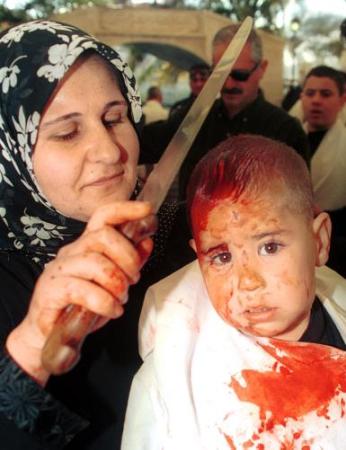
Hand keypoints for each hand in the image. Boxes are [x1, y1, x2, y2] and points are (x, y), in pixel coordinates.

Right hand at [6, 201, 153, 385]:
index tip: (147, 210)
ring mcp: (60, 269)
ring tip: (121, 298)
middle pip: (102, 236)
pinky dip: (104, 302)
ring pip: (95, 262)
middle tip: (133, 278)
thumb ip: (129, 263)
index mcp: (87, 246)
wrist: (49, 333)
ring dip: (117, 282)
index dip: (125, 210)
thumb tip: (147, 242)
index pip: (103, 216)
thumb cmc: (81, 305)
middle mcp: (73, 251)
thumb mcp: (113, 283)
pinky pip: (83, 290)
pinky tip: (112, 310)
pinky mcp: (51, 290)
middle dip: (128, 256)